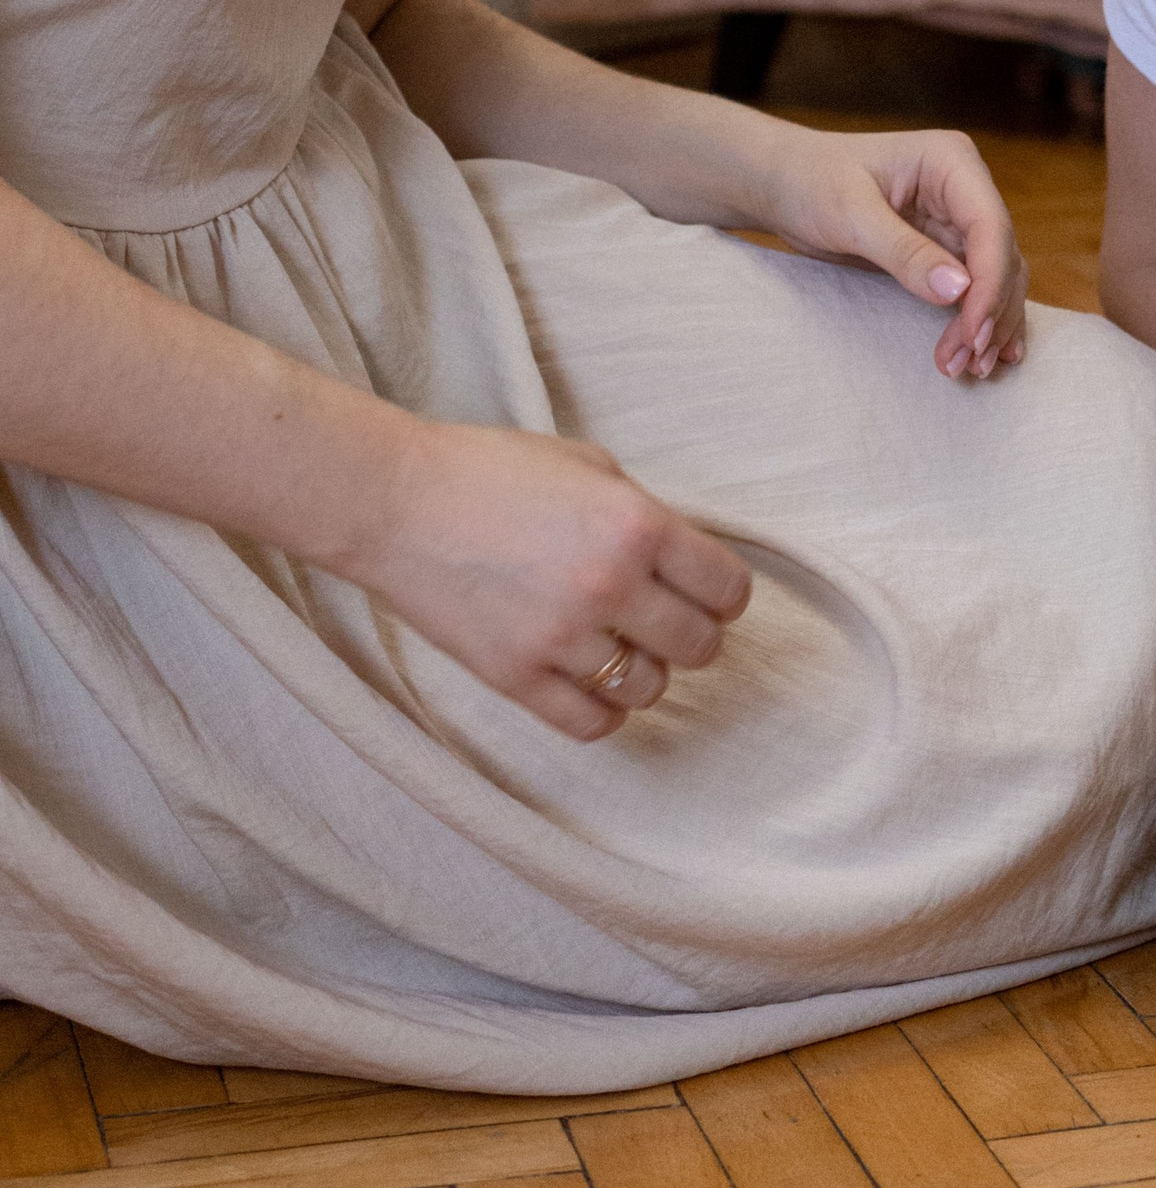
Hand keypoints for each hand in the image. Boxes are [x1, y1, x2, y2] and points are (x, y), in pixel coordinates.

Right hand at [355, 422, 753, 739]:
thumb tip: (682, 556)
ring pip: (649, 689)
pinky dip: (604, 711)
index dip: (724, 595)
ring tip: (622, 649)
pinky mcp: (515, 677)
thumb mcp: (589, 465)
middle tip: (668, 623)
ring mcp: (561, 637)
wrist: (396, 501)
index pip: (727, 590)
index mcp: (637, 524)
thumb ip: (643, 512)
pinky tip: (592, 683)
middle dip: (693, 635)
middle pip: (698, 646)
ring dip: (646, 672)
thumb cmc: (490, 469)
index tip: (709, 594)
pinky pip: (591, 722)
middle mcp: (609, 585)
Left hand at [769, 125, 1026, 379]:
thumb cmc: (810, 182)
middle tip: (966, 364)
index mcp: (952, 162)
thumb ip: (904, 252)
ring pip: (997, 277)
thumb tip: (959, 290)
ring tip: (969, 369)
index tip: (974, 335)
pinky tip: (985, 353)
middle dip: (988, 313)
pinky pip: (977, 286)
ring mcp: (958, 220)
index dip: (990, 284)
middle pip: (1002, 257)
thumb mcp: (850, 215)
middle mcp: (966, 189)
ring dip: (989, 324)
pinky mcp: (945, 248)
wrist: (785, 184)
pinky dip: (981, 320)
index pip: (989, 227)